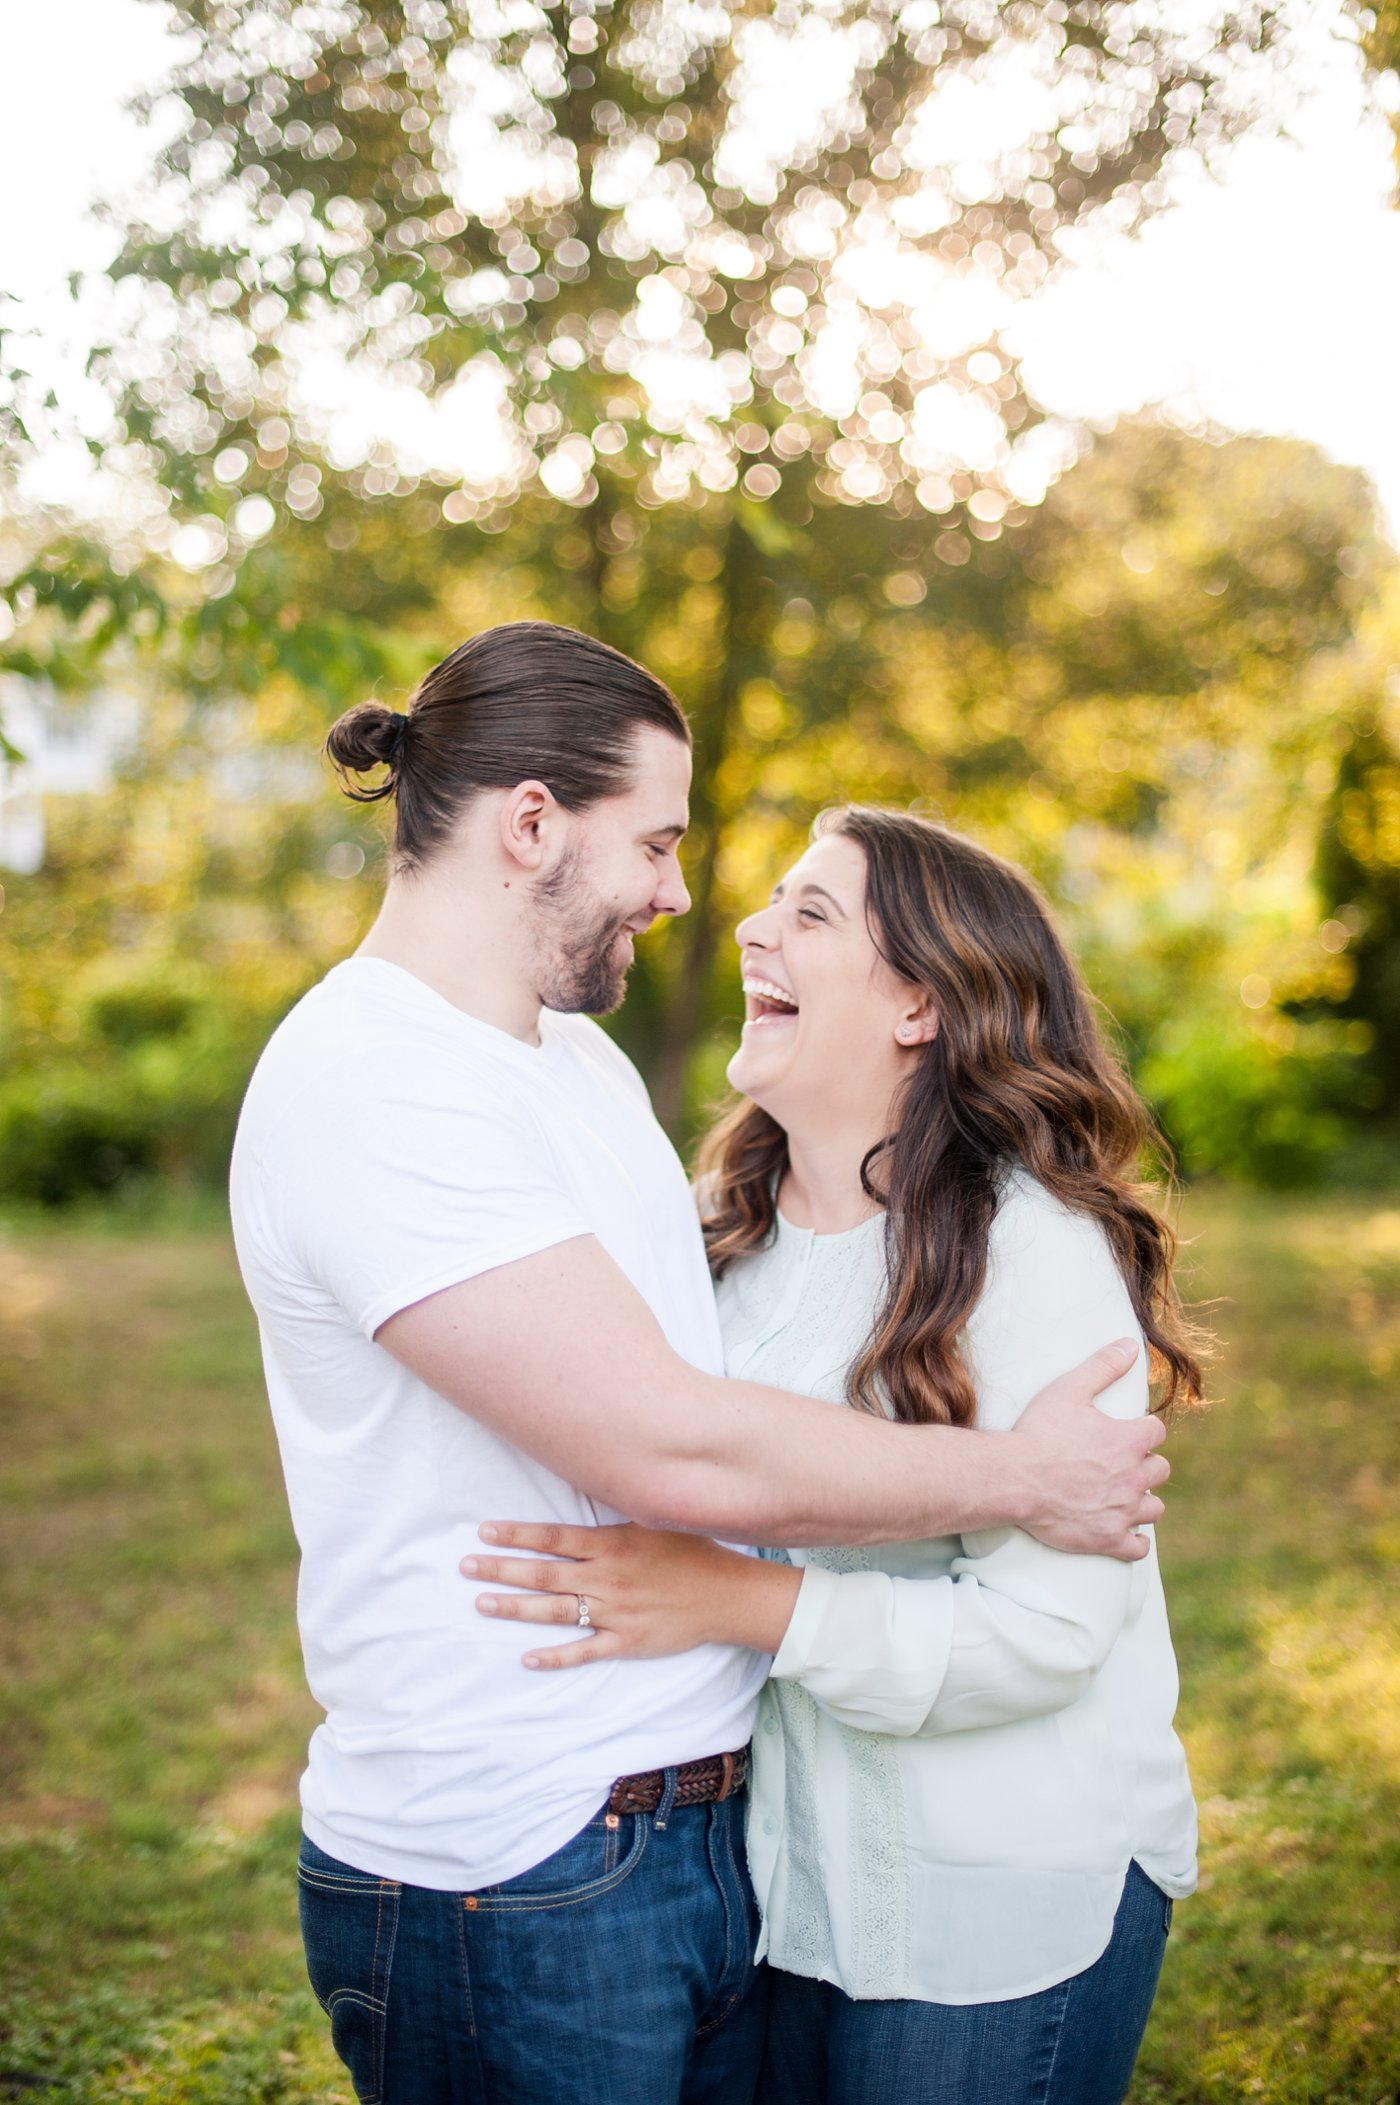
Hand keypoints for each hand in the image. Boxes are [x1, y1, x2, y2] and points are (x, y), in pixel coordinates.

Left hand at [460, 1521, 801, 1669]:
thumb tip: (586, 1488)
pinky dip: (555, 1656)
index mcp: (611, 1544)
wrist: (726, 1593)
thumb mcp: (654, 1521)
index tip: (484, 1532)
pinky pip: (585, 1650)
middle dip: (502, 1570)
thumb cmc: (692, 1551)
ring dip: (516, 1608)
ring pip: (556, 1611)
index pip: (553, 1537)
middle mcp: (607, 1577)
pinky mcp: (626, 1640)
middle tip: (466, 1567)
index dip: (517, 1534)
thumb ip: (617, 1513)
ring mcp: (614, 1611)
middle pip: (544, 1574)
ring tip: (482, 1603)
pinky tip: (527, 1657)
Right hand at [1011, 1340, 1168, 1561]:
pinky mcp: (1109, 1539)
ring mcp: (1124, 1511)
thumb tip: (1131, 1344)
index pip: (1156, 1432)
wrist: (1014, 1478)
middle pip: (1160, 1470)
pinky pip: (1139, 1546)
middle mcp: (1135, 1476)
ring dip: (1143, 1500)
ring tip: (1123, 1496)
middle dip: (1145, 1465)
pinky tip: (1125, 1532)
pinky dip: (1135, 1540)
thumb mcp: (1069, 1390)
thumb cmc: (1039, 1432)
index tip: (1126, 1432)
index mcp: (1131, 1439)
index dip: (1142, 1430)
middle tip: (1121, 1464)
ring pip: (1155, 1508)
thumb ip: (1103, 1366)